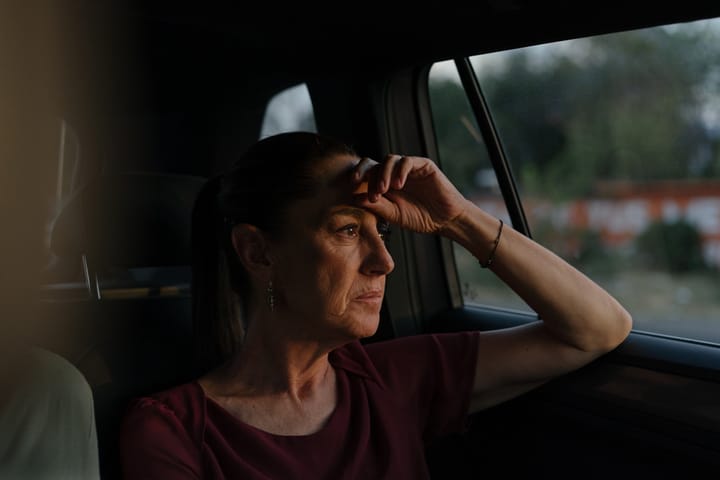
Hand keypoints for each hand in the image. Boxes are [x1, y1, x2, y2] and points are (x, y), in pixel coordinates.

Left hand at [352, 155, 469, 234]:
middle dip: (365, 172)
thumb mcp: (394, 215)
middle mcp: (395, 173)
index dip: (358, 176)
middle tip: (362, 185)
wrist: (445, 220)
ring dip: (382, 174)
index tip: (351, 186)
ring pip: (389, 160)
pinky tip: (398, 185)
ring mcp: (409, 168)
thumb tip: (354, 199)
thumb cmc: (420, 218)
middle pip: (374, 162)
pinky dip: (399, 171)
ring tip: (383, 190)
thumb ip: (376, 206)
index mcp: (385, 184)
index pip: (367, 173)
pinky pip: (407, 161)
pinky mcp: (423, 165)